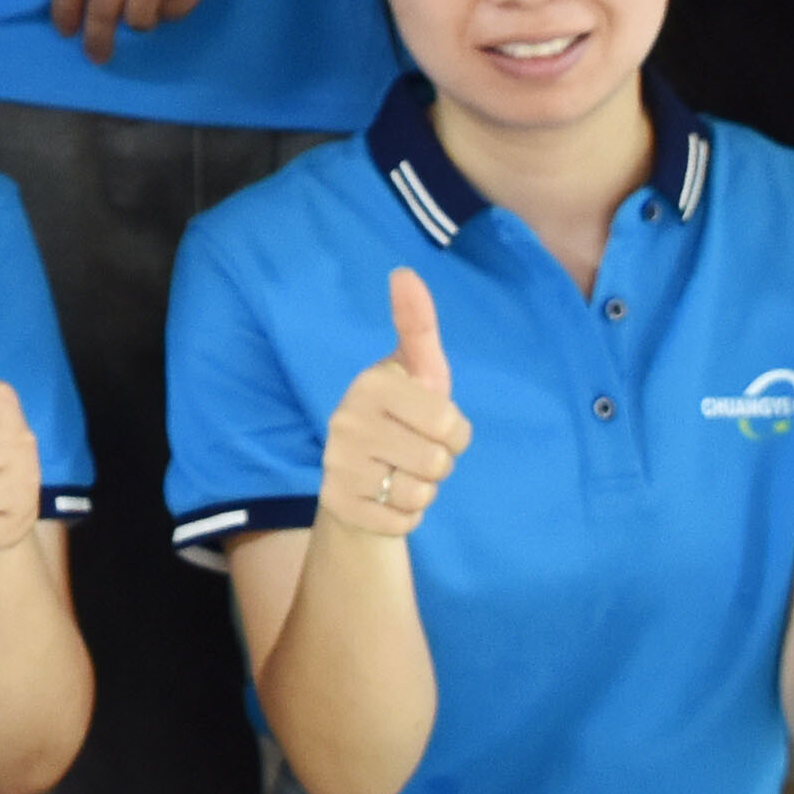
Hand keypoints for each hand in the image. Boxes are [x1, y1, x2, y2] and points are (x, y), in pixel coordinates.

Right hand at [322, 271, 471, 541]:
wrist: (356, 476)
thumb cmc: (400, 416)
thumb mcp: (417, 372)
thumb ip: (418, 326)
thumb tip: (405, 272)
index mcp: (371, 384)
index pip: (451, 424)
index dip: (455, 432)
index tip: (433, 423)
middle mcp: (347, 421)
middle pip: (438, 462)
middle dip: (439, 464)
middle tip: (415, 451)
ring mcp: (339, 465)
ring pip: (420, 494)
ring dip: (422, 490)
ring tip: (399, 473)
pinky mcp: (339, 504)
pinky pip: (403, 521)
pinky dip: (405, 516)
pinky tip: (386, 498)